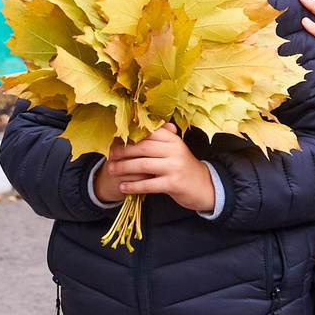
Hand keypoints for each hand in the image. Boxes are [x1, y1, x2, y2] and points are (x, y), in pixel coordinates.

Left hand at [94, 128, 216, 211]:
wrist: (205, 186)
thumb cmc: (184, 167)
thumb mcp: (175, 149)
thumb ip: (160, 139)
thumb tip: (138, 127)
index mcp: (174, 140)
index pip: (149, 132)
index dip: (130, 135)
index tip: (115, 139)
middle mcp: (175, 150)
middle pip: (143, 147)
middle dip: (123, 151)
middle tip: (109, 155)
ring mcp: (174, 167)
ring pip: (143, 164)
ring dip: (124, 167)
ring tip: (111, 170)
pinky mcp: (173, 184)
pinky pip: (148, 184)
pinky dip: (133, 186)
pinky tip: (123, 187)